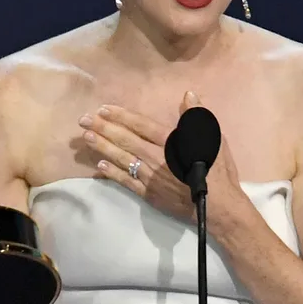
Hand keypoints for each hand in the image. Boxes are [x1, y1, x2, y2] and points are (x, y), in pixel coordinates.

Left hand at [79, 91, 243, 223]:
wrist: (219, 207)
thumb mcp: (213, 139)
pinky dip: (113, 172)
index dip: (121, 116)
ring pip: (122, 159)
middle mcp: (157, 157)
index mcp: (171, 142)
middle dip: (103, 128)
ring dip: (103, 147)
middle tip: (83, 120)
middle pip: (125, 140)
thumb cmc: (219, 172)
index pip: (141, 125)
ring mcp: (151, 177)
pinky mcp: (149, 194)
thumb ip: (197, 118)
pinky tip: (100, 165)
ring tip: (86, 138)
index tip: (104, 109)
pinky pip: (127, 181)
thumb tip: (188, 95)